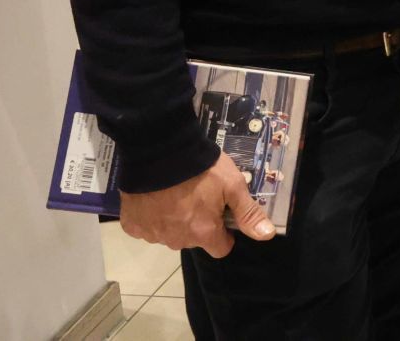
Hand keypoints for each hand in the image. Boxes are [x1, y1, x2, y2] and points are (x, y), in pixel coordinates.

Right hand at [117, 152, 274, 258]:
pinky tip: (155, 198)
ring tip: (176, 193)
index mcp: (203, 233)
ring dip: (174, 220)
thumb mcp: (232, 185)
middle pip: (194, 239)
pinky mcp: (132, 226)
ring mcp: (152, 234)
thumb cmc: (201, 168)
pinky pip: (146, 228)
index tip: (221, 216)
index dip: (224, 234)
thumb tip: (267, 235)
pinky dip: (151, 217)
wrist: (159, 151)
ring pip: (170, 234)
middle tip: (198, 197)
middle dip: (198, 223)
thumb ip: (248, 212)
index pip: (220, 249)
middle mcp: (177, 240)